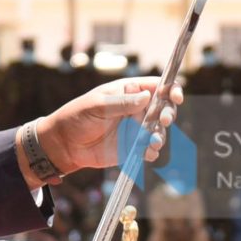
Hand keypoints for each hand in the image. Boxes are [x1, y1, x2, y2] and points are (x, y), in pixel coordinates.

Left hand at [35, 76, 183, 175]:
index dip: (171, 89)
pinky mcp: (132, 148)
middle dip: (169, 114)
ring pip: (159, 131)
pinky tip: (146, 153)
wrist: (64, 144)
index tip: (175, 97)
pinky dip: (151, 152)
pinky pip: (149, 150)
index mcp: (129, 92)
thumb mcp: (97, 105)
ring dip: (160, 136)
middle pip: (164, 109)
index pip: (157, 86)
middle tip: (164, 121)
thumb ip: (123, 102)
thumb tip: (148, 97)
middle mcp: (136, 109)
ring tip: (152, 142)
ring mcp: (136, 129)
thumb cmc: (76, 117)